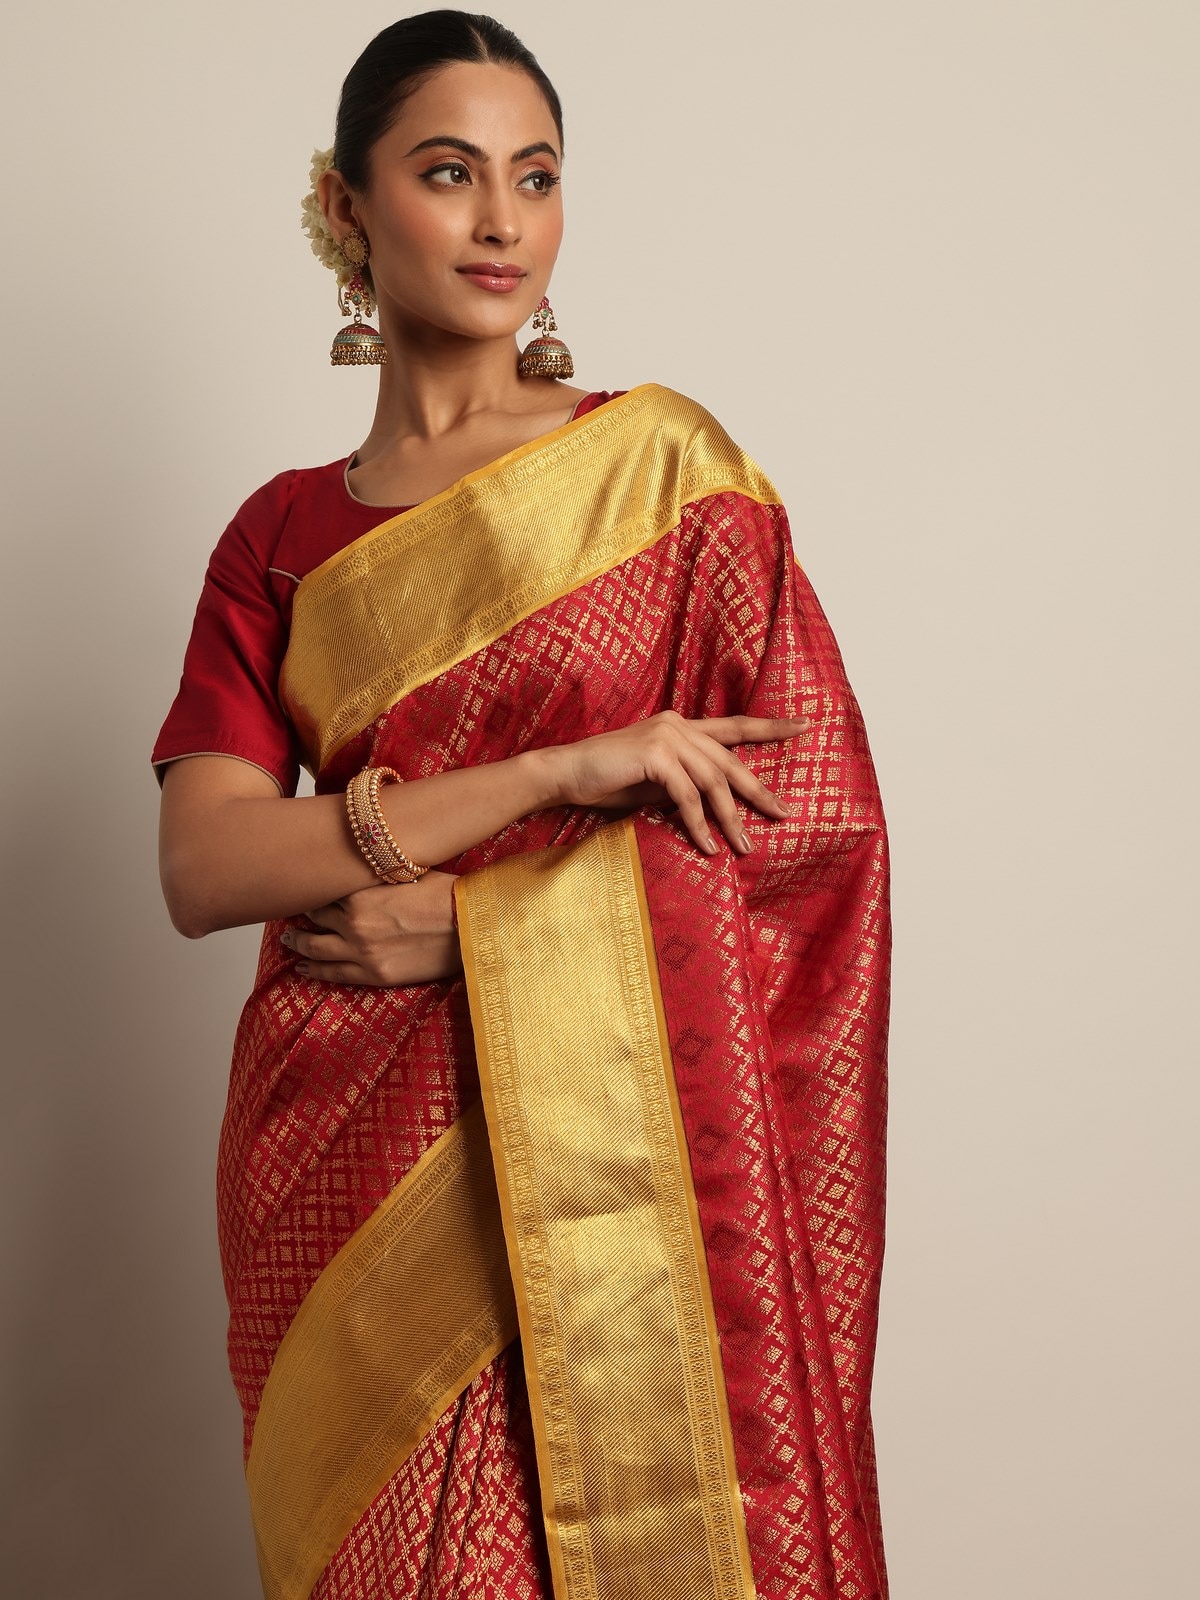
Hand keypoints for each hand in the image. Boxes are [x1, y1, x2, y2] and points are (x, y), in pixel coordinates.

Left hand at [282, 871, 460, 986]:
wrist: (470, 928)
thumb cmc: (447, 895)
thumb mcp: (408, 872)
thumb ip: (379, 874)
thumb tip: (368, 865)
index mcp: (362, 892)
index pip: (324, 889)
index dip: (313, 887)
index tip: (305, 885)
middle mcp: (355, 921)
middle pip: (314, 916)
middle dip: (299, 915)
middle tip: (288, 912)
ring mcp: (362, 950)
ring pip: (315, 946)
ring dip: (297, 942)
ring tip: (287, 940)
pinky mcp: (375, 974)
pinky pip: (334, 973)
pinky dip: (314, 968)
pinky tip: (303, 966)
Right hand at [544, 711, 808, 855]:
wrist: (565, 774)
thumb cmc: (607, 781)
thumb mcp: (656, 783)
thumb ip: (686, 784)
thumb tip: (717, 807)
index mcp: (682, 726)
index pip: (734, 726)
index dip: (771, 727)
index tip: (805, 727)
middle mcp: (679, 724)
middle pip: (731, 761)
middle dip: (759, 791)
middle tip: (784, 814)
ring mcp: (667, 736)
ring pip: (713, 782)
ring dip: (730, 819)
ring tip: (743, 847)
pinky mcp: (655, 755)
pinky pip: (687, 796)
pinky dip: (699, 824)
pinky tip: (707, 845)